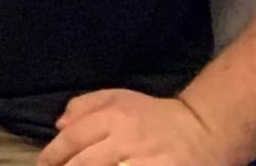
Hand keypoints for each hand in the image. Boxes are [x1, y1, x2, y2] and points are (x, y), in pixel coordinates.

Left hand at [39, 90, 214, 165]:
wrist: (201, 130)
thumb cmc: (153, 115)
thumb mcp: (117, 97)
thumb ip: (85, 106)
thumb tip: (58, 125)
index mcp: (113, 116)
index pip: (73, 138)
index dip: (53, 155)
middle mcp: (126, 139)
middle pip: (86, 162)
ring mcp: (146, 161)